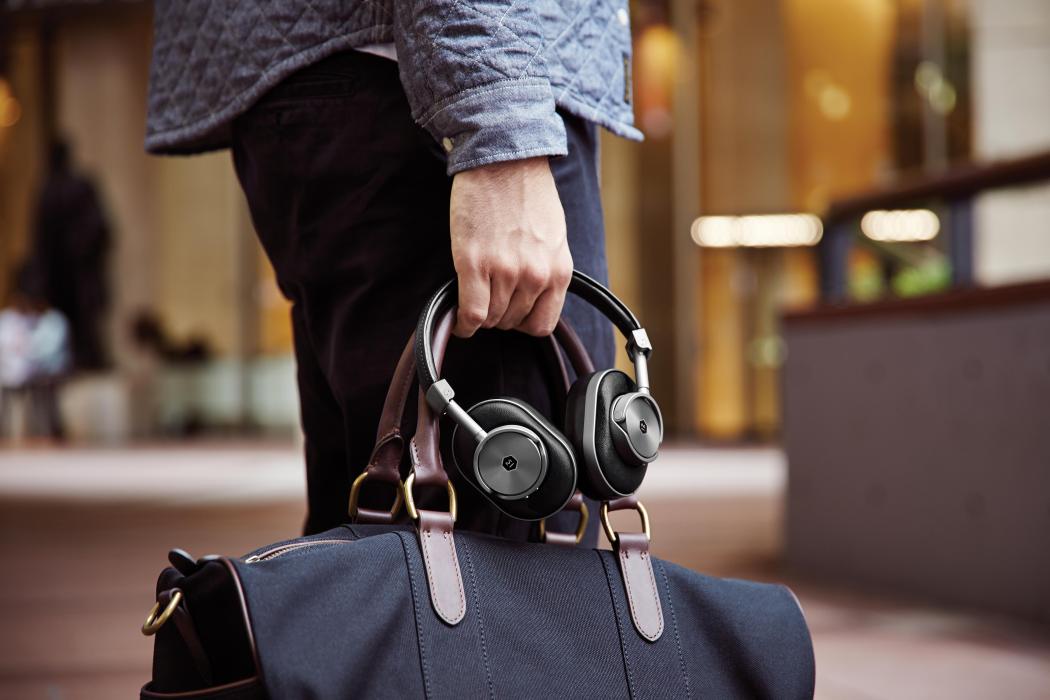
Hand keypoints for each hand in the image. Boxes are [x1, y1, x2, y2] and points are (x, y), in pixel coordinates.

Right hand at [449, 156, 571, 337]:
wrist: (503, 160)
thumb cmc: (527, 193)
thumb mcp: (554, 237)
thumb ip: (546, 270)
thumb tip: (530, 298)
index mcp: (559, 270)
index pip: (542, 323)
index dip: (522, 322)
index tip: (510, 314)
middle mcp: (535, 275)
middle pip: (512, 322)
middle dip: (499, 314)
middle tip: (488, 296)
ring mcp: (505, 271)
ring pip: (490, 319)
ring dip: (480, 315)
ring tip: (474, 297)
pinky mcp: (474, 263)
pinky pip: (471, 312)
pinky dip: (463, 322)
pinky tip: (459, 319)